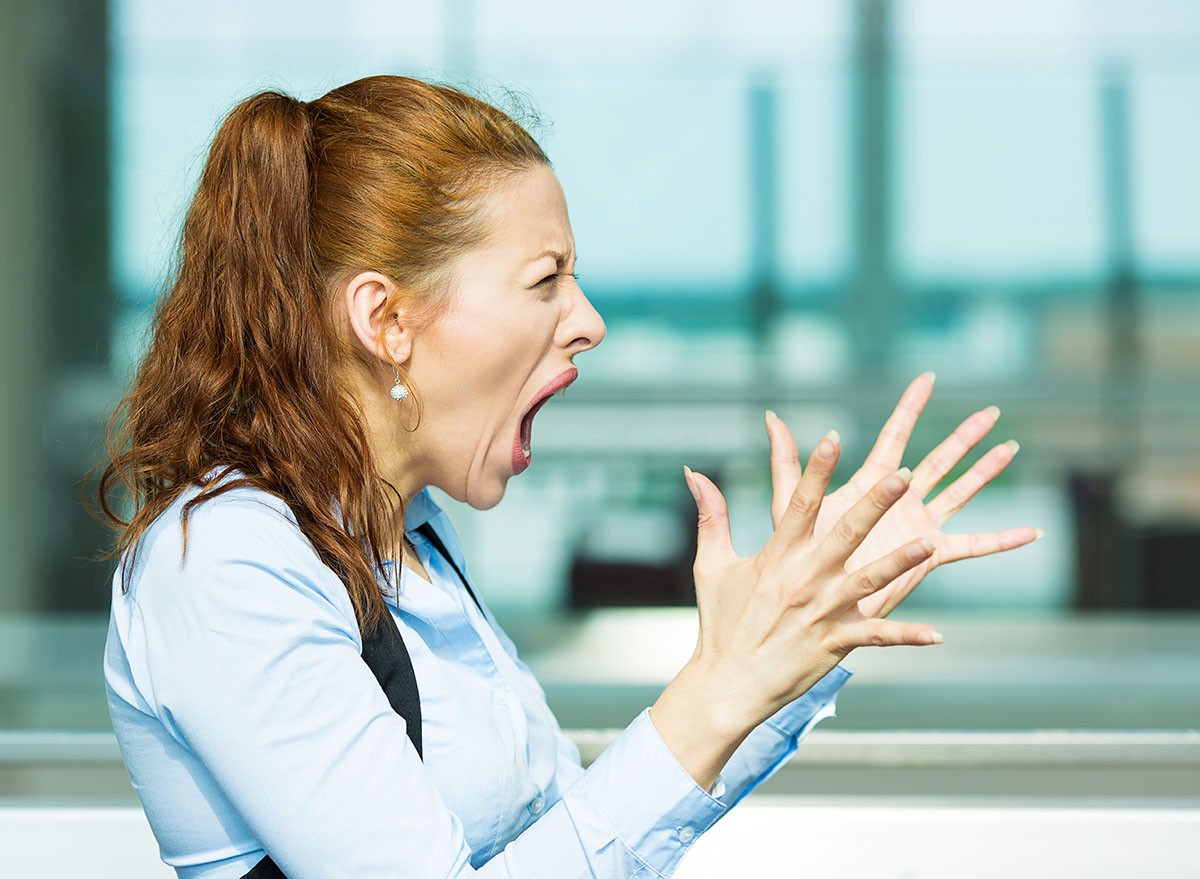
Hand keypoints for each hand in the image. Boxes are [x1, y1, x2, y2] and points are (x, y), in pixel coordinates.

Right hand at [651, 434, 941, 788]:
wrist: (727, 684)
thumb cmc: (720, 624)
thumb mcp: (710, 565)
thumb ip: (711, 515)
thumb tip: (692, 471)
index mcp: (777, 556)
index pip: (799, 503)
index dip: (817, 469)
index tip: (834, 436)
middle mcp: (804, 579)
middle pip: (845, 533)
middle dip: (875, 503)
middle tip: (902, 475)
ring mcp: (822, 612)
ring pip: (869, 581)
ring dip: (901, 562)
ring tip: (929, 542)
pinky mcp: (835, 643)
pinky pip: (876, 638)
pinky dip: (906, 636)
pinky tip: (937, 634)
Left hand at [764, 372, 1040, 618]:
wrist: (807, 604)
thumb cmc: (793, 558)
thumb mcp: (788, 504)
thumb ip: (785, 461)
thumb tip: (771, 416)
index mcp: (868, 485)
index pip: (893, 436)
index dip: (909, 407)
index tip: (927, 378)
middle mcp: (897, 502)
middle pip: (938, 459)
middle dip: (964, 435)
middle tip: (991, 411)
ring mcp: (916, 527)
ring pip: (960, 491)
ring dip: (985, 472)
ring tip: (1012, 448)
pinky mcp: (928, 556)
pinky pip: (972, 546)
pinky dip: (1002, 540)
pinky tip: (1031, 533)